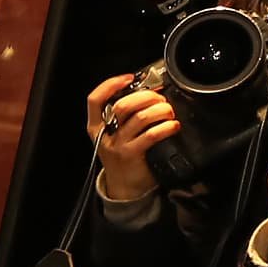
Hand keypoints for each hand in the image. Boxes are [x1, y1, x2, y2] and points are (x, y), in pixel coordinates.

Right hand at [85, 72, 177, 202]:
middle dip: (146, 96)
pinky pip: (151, 135)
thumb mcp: (114, 136)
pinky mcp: (131, 155)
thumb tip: (149, 93)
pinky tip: (173, 126)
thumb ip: (124, 117)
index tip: (129, 78)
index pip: (94, 100)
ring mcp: (117, 145)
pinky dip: (166, 127)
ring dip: (160, 110)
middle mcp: (104, 134)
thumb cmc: (123, 157)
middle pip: (123, 105)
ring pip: (140, 118)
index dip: (111, 85)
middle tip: (160, 99)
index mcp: (96, 126)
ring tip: (169, 112)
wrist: (124, 188)